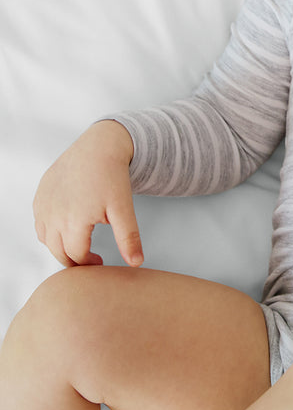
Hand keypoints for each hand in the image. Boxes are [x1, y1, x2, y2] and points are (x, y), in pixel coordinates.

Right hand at [33, 120, 143, 267]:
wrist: (98, 147)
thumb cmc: (111, 176)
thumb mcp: (123, 209)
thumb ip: (128, 238)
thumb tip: (136, 263)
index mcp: (73, 222)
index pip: (76, 256)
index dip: (89, 263)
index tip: (101, 261)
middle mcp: (53, 216)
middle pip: (58, 251)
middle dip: (73, 260)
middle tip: (89, 258)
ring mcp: (43, 205)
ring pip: (46, 239)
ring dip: (60, 246)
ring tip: (79, 242)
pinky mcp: (40, 196)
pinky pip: (40, 222)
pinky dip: (50, 231)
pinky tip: (67, 226)